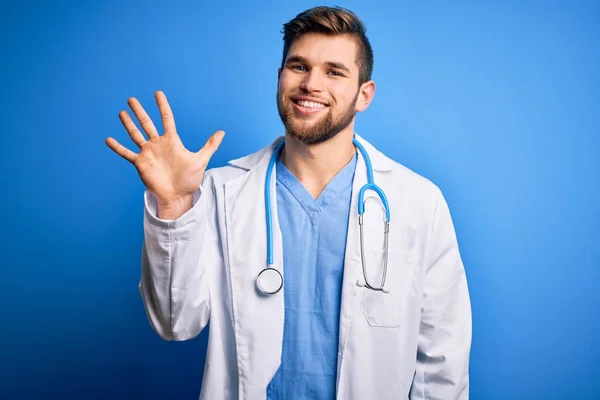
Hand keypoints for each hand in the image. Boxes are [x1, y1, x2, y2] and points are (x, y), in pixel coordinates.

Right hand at [106, 91, 224, 207]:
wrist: (178, 196)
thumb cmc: (190, 180)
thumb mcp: (201, 160)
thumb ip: (210, 145)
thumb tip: (222, 132)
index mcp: (172, 141)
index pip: (166, 119)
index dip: (162, 106)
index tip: (158, 93)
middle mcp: (158, 144)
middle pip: (147, 123)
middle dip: (139, 111)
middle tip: (132, 99)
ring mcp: (148, 153)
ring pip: (135, 134)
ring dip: (128, 124)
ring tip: (121, 112)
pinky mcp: (140, 163)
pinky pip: (126, 153)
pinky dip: (117, 147)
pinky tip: (108, 139)